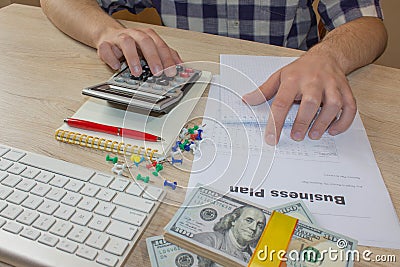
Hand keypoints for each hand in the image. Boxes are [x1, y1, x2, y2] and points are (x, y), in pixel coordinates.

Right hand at [96, 27, 182, 75]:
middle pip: (146, 42)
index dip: (167, 58)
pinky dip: (111, 58)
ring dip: (132, 58)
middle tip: (158, 72)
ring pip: (126, 43)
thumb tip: (180, 66)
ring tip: (137, 73)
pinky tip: (117, 67)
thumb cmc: (133, 45)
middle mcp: (135, 35)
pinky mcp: (105, 44)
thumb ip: (165, 55)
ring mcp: (119, 38)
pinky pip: (106, 49)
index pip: (160, 45)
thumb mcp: (151, 49)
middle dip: (153, 57)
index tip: (172, 71)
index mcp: (147, 36)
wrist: (109, 36)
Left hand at [242, 52, 356, 144]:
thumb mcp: (279, 76)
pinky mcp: (345, 90)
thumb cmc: (301, 70)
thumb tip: (247, 100)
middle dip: (303, 121)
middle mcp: (313, 81)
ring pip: (333, 104)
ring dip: (324, 122)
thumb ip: (264, 91)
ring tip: (314, 135)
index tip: (271, 138)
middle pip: (310, 102)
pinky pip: (350, 107)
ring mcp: (332, 85)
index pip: (282, 102)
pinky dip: (344, 121)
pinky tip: (333, 130)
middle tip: (296, 136)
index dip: (276, 122)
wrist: (326, 56)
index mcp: (293, 79)